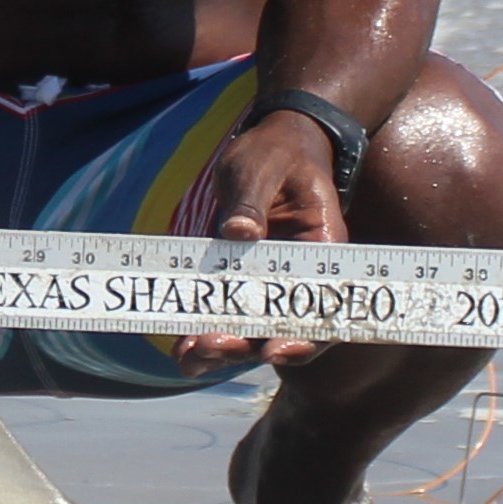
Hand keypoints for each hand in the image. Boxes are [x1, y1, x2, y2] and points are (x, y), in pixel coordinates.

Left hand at [176, 112, 352, 370]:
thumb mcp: (262, 166)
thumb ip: (251, 199)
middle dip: (248, 346)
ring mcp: (268, 281)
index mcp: (321, 250)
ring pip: (252, 329)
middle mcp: (299, 276)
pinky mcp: (239, 279)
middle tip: (209, 346)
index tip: (273, 351)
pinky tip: (181, 349)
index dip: (302, 337)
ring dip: (223, 349)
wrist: (271, 144)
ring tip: (188, 358)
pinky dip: (205, 331)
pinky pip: (225, 313)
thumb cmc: (275, 151)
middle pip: (283, 328)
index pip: (322, 306)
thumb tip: (239, 232)